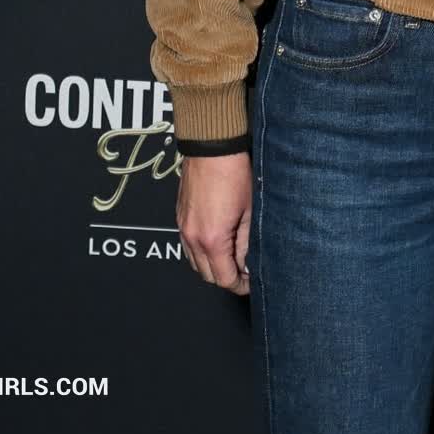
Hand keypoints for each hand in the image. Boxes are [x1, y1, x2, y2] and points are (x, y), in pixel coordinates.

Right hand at [176, 152, 252, 295]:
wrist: (211, 147)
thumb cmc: (235, 174)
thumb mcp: (250, 211)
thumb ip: (248, 243)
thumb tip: (249, 264)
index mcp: (212, 240)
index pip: (224, 279)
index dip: (240, 285)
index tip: (253, 282)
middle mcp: (193, 238)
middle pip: (208, 276)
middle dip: (227, 278)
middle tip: (246, 271)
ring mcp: (183, 228)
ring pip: (195, 263)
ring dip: (213, 266)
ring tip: (234, 257)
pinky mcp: (180, 217)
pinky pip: (188, 246)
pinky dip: (202, 252)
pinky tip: (219, 242)